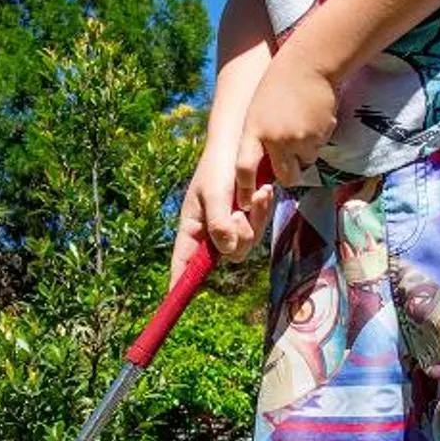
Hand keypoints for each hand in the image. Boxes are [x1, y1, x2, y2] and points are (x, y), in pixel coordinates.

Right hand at [175, 151, 261, 275]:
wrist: (240, 141)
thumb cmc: (218, 165)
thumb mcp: (215, 194)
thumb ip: (219, 224)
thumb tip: (227, 251)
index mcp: (192, 226)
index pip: (182, 262)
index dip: (179, 282)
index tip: (175, 299)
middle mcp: (210, 230)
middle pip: (228, 255)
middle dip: (239, 236)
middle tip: (239, 213)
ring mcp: (230, 224)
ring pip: (248, 242)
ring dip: (255, 220)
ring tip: (255, 194)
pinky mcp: (248, 216)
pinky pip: (259, 226)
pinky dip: (262, 211)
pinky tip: (264, 192)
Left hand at [240, 56, 337, 202]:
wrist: (308, 64)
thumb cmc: (279, 85)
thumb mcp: (258, 110)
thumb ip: (258, 137)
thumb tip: (262, 166)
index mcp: (254, 131)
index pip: (244, 168)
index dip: (245, 189)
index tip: (247, 201)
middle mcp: (275, 138)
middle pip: (285, 176)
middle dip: (290, 174)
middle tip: (292, 166)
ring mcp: (299, 138)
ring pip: (306, 162)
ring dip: (306, 152)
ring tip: (303, 125)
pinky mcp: (319, 134)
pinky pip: (319, 148)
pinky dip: (318, 138)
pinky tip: (314, 118)